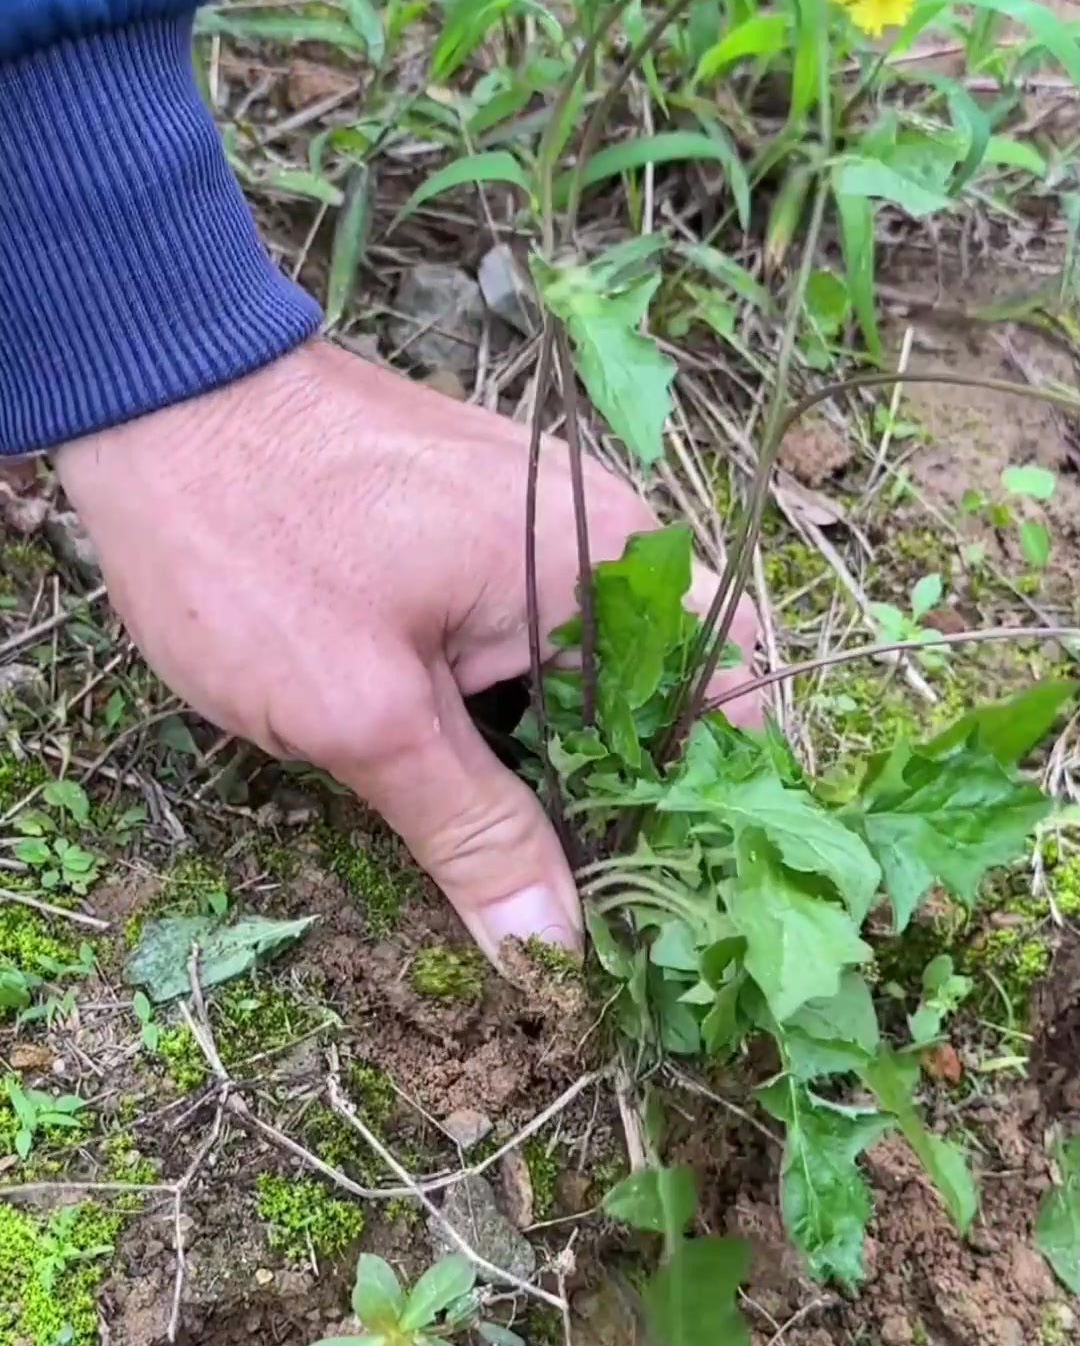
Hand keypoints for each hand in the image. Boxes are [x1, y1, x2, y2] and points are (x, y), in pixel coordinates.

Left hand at [56, 342, 759, 960]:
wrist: (153, 390)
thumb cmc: (255, 541)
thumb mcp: (363, 714)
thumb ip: (474, 835)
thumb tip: (556, 955)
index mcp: (601, 564)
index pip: (734, 700)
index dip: (721, 810)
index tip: (689, 909)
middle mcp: (596, 534)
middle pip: (673, 695)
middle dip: (649, 804)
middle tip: (617, 916)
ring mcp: (538, 529)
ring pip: (600, 675)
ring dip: (584, 767)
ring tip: (561, 875)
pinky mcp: (480, 534)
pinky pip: (540, 640)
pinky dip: (531, 716)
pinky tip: (493, 788)